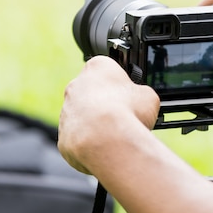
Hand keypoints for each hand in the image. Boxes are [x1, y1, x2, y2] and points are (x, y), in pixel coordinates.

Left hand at [58, 56, 159, 173]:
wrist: (108, 140)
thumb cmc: (128, 112)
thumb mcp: (149, 95)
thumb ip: (140, 95)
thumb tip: (140, 101)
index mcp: (98, 66)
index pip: (108, 70)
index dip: (121, 84)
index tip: (130, 96)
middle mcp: (77, 85)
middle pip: (93, 92)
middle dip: (106, 103)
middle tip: (123, 116)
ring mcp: (67, 109)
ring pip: (83, 115)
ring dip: (96, 123)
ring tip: (115, 134)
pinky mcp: (63, 134)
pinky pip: (78, 137)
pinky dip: (90, 142)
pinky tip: (104, 146)